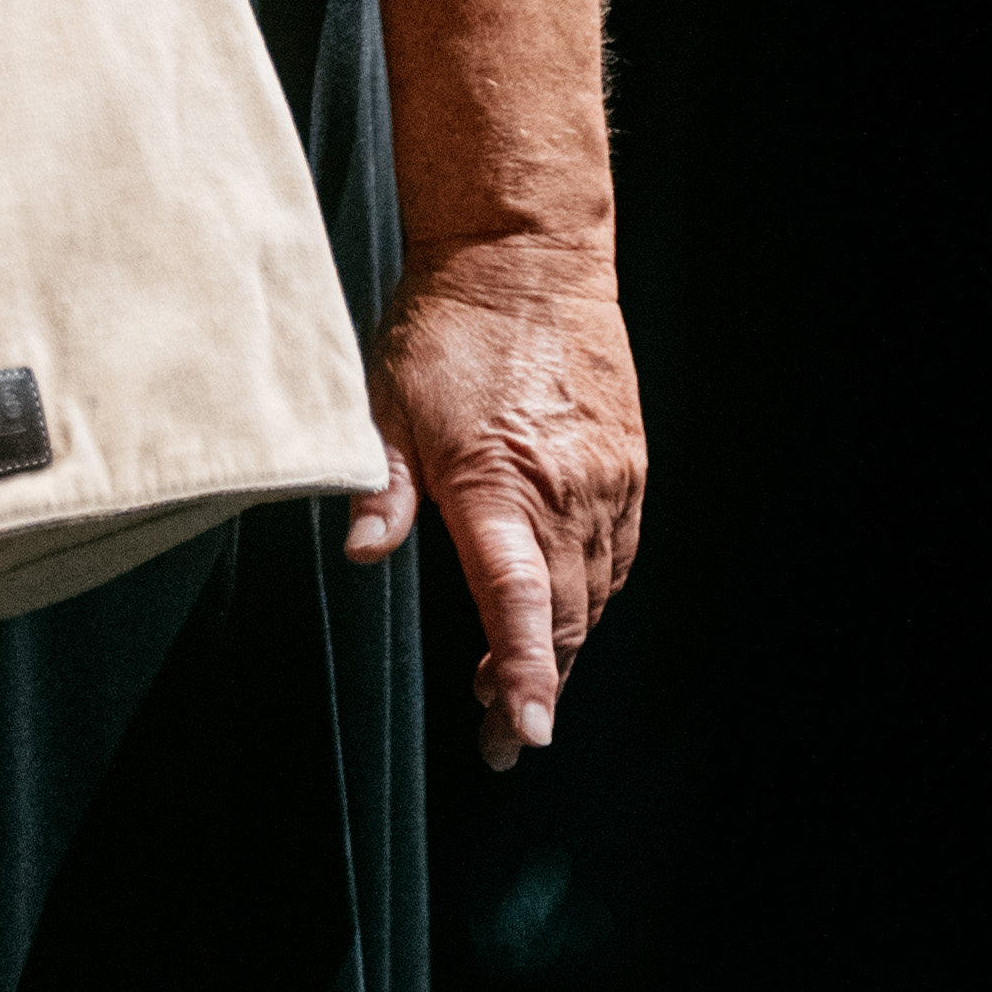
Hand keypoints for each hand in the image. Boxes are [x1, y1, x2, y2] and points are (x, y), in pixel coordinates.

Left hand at [345, 239, 646, 769]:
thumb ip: (382, 486)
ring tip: (511, 680)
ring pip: (592, 594)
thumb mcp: (384, 401)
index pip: (516, 600)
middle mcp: (565, 490)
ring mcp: (607, 480)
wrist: (525, 257)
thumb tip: (362, 552)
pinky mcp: (629, 466)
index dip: (520, 672)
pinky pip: (616, 555)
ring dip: (557, 644)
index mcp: (498, 481)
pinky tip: (557, 609)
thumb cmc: (446, 327)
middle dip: (532, 684)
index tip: (523, 730)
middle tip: (503, 734)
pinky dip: (588, 595)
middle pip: (560, 617)